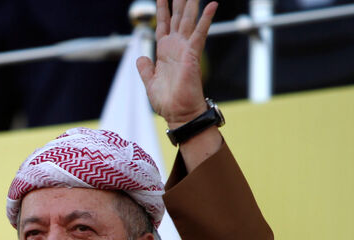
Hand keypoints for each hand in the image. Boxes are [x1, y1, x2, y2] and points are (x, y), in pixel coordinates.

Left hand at [136, 0, 216, 127]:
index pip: (163, 25)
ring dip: (191, 4)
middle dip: (178, 1)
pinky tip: (212, 4)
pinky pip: (200, 32)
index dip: (162, 11)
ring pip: (188, 20)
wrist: (179, 113)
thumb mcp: (150, 83)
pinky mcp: (192, 54)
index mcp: (165, 52)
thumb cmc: (167, 102)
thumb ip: (145, 69)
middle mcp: (176, 47)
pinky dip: (206, 18)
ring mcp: (185, 49)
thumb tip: (140, 57)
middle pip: (177, 18)